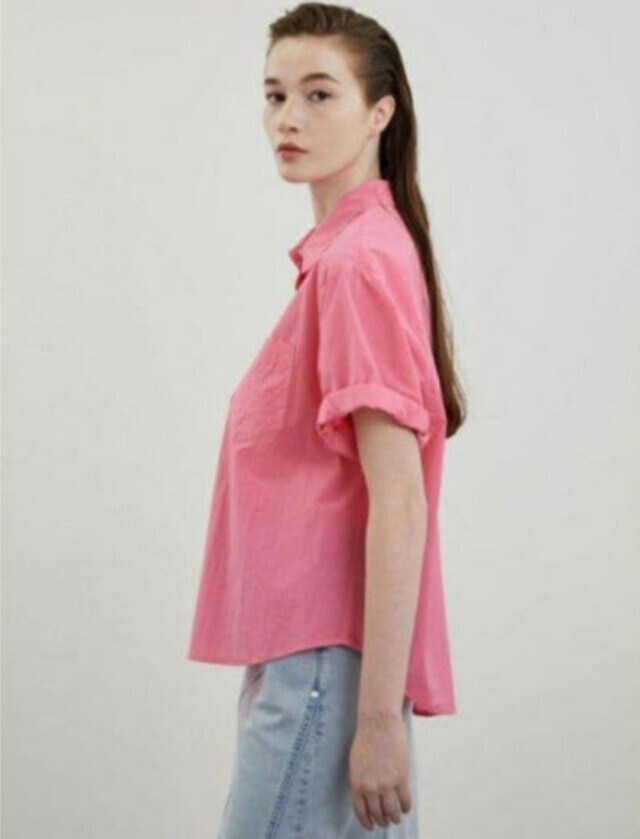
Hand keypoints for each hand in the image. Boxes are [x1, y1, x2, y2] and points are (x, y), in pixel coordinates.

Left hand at [348, 711, 411, 829]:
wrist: (378, 723)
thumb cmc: (366, 739)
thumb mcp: (356, 763)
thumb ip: (360, 781)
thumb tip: (366, 796)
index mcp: (356, 783)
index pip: (361, 812)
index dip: (367, 822)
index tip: (371, 826)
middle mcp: (370, 787)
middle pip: (378, 814)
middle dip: (382, 820)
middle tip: (385, 821)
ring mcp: (386, 784)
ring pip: (392, 811)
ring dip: (395, 817)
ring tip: (396, 818)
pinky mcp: (401, 777)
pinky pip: (404, 801)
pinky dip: (405, 807)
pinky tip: (405, 808)